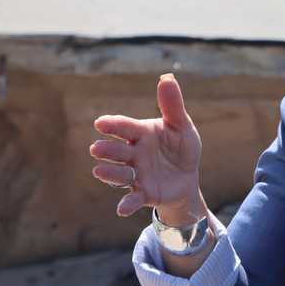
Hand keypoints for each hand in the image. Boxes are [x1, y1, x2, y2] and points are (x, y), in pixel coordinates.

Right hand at [89, 73, 201, 217]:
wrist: (187, 176)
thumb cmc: (180, 147)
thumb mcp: (181, 126)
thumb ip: (172, 105)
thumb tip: (167, 77)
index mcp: (141, 134)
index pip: (124, 127)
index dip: (113, 125)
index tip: (101, 123)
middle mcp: (133, 154)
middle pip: (117, 151)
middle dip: (107, 150)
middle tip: (97, 149)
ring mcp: (136, 174)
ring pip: (119, 174)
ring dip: (110, 173)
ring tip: (99, 171)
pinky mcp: (144, 193)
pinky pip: (133, 199)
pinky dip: (127, 204)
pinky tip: (122, 209)